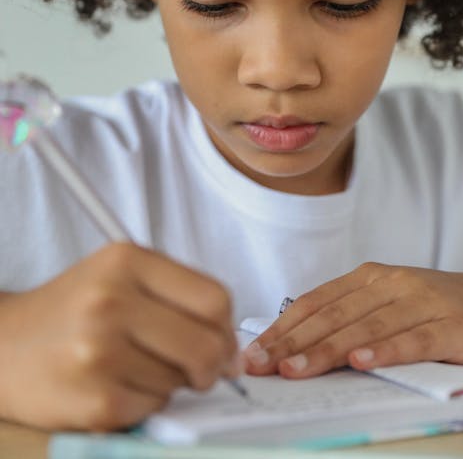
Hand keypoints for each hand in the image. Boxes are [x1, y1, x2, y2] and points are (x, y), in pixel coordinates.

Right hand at [0, 243, 238, 429]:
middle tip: (197, 369)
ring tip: (131, 365)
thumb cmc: (72, 310)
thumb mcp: (121, 276)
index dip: (227, 327)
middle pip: (206, 344)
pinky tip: (115, 385)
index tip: (222, 341)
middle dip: (211, 364)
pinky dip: (144, 402)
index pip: (213, 297)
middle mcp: (111, 301)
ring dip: (168, 381)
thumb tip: (234, 349)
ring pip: (180, 380)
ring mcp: (100, 353)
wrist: (4, 346)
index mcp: (126, 260)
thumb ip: (179, 297)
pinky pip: (153, 408)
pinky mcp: (95, 402)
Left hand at [244, 262, 462, 378]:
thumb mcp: (387, 303)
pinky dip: (385, 351)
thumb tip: (295, 345)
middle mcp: (389, 284)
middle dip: (291, 342)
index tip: (253, 352)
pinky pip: (413, 340)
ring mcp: (420, 303)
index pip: (315, 303)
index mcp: (367, 278)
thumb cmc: (434, 307)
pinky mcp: (449, 326)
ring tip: (294, 369)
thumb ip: (350, 317)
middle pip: (332, 315)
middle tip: (260, 365)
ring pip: (365, 328)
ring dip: (326, 350)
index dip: (282, 327)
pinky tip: (361, 363)